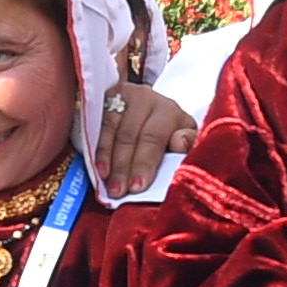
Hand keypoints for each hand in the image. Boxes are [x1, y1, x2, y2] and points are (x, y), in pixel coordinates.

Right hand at [91, 77, 190, 196]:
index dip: (144, 163)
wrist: (153, 109)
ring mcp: (125, 95)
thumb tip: (179, 144)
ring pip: (113, 130)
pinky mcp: (107, 97)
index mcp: (170, 110)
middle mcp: (147, 98)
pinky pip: (100, 125)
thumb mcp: (185, 138)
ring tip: (106, 183)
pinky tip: (98, 168)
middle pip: (130, 135)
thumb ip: (188, 143)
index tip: (137, 187)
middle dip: (123, 167)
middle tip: (118, 191)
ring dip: (108, 160)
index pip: (154, 137)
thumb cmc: (171, 132)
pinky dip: (99, 149)